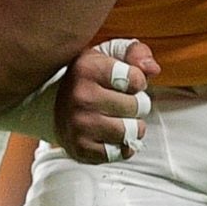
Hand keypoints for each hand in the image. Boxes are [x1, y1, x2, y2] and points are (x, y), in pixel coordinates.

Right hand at [56, 37, 158, 163]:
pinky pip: (121, 152)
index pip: (137, 79)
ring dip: (132, 127)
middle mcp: (81, 96)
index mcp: (87, 68)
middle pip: (138, 106)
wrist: (54, 105)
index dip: (138, 82)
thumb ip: (136, 53)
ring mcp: (80, 124)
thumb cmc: (91, 78)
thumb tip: (152, 69)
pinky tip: (111, 135)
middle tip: (122, 103)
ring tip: (119, 119)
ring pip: (132, 131)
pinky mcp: (81, 148)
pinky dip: (122, 147)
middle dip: (137, 105)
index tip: (125, 83)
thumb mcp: (110, 56)